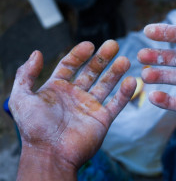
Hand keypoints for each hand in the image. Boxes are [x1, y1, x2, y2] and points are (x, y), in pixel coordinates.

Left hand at [9, 40, 135, 169]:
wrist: (50, 154)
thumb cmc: (34, 128)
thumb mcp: (21, 98)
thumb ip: (26, 74)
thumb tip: (36, 53)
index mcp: (57, 89)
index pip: (70, 65)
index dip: (79, 54)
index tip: (89, 44)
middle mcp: (75, 96)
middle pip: (92, 72)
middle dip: (102, 58)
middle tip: (113, 44)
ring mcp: (90, 106)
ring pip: (106, 85)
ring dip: (116, 72)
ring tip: (125, 60)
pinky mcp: (102, 119)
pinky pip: (116, 104)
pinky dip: (125, 93)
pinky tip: (131, 81)